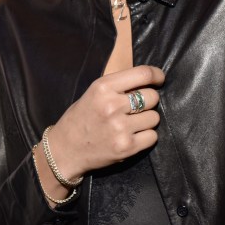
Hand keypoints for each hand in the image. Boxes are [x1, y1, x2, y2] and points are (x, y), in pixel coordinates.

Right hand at [45, 65, 164, 179]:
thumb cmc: (81, 118)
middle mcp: (112, 106)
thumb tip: (149, 81)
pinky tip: (133, 136)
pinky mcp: (126, 147)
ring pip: (154, 117)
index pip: (143, 74)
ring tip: (132, 124)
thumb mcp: (94, 92)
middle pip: (152, 97)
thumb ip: (119, 86)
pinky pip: (152, 136)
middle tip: (137, 108)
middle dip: (149, 101)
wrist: (65, 150)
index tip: (159, 79)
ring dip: (147, 120)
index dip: (156, 75)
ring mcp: (120, 128)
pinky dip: (146, 136)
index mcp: (103, 87)